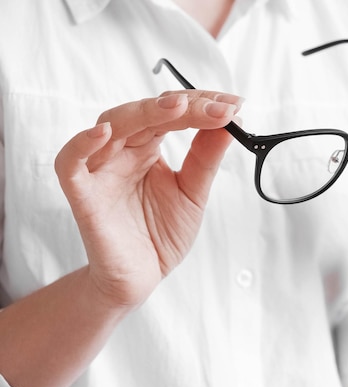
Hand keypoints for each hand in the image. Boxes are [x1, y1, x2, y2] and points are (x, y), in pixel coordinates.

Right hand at [55, 91, 241, 306]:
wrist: (141, 277)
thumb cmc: (161, 233)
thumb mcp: (193, 192)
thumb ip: (206, 157)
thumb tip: (231, 119)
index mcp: (148, 148)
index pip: (172, 113)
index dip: (201, 104)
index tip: (233, 104)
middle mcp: (123, 152)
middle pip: (145, 113)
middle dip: (184, 106)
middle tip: (218, 108)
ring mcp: (101, 170)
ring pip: (112, 125)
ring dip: (146, 113)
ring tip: (179, 107)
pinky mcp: (83, 195)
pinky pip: (70, 163)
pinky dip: (82, 145)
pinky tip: (106, 134)